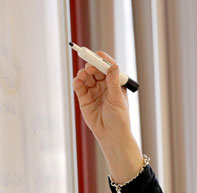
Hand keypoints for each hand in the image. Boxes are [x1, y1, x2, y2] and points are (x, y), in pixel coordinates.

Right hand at [71, 50, 142, 182]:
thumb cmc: (119, 119)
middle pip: (96, 70)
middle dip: (92, 65)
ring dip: (84, 73)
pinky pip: (79, 87)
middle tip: (89, 64)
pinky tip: (78, 81)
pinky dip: (78, 82)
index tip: (98, 54)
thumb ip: (113, 82)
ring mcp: (94, 92)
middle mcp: (104, 86)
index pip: (109, 68)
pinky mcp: (85, 99)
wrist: (111, 135)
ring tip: (83, 75)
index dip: (103, 60)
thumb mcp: (117, 99)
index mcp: (115, 85)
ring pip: (87, 77)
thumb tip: (113, 66)